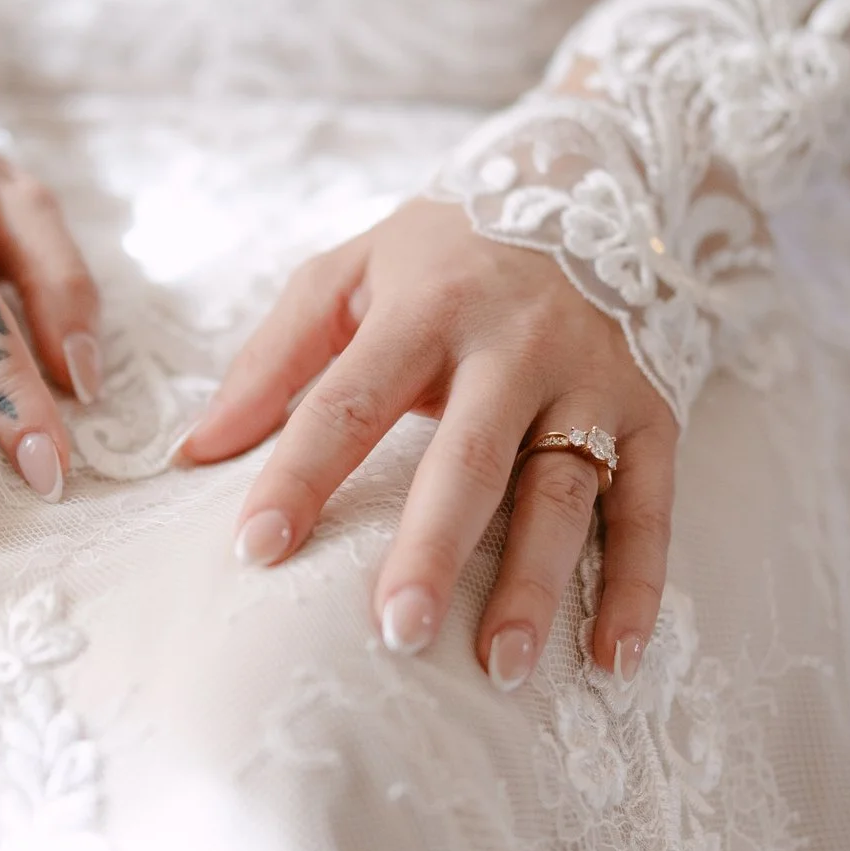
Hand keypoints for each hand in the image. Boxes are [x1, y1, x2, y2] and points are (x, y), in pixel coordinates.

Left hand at [182, 199, 675, 687]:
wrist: (592, 183)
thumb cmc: (445, 254)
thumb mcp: (350, 273)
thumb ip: (273, 359)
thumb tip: (194, 452)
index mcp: (428, 306)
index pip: (350, 400)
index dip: (301, 474)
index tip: (256, 549)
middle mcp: (516, 344)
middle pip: (469, 458)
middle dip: (433, 547)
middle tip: (396, 631)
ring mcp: (593, 381)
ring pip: (562, 493)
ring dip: (536, 584)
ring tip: (501, 667)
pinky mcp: (655, 413)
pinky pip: (650, 508)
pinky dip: (638, 584)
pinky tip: (612, 655)